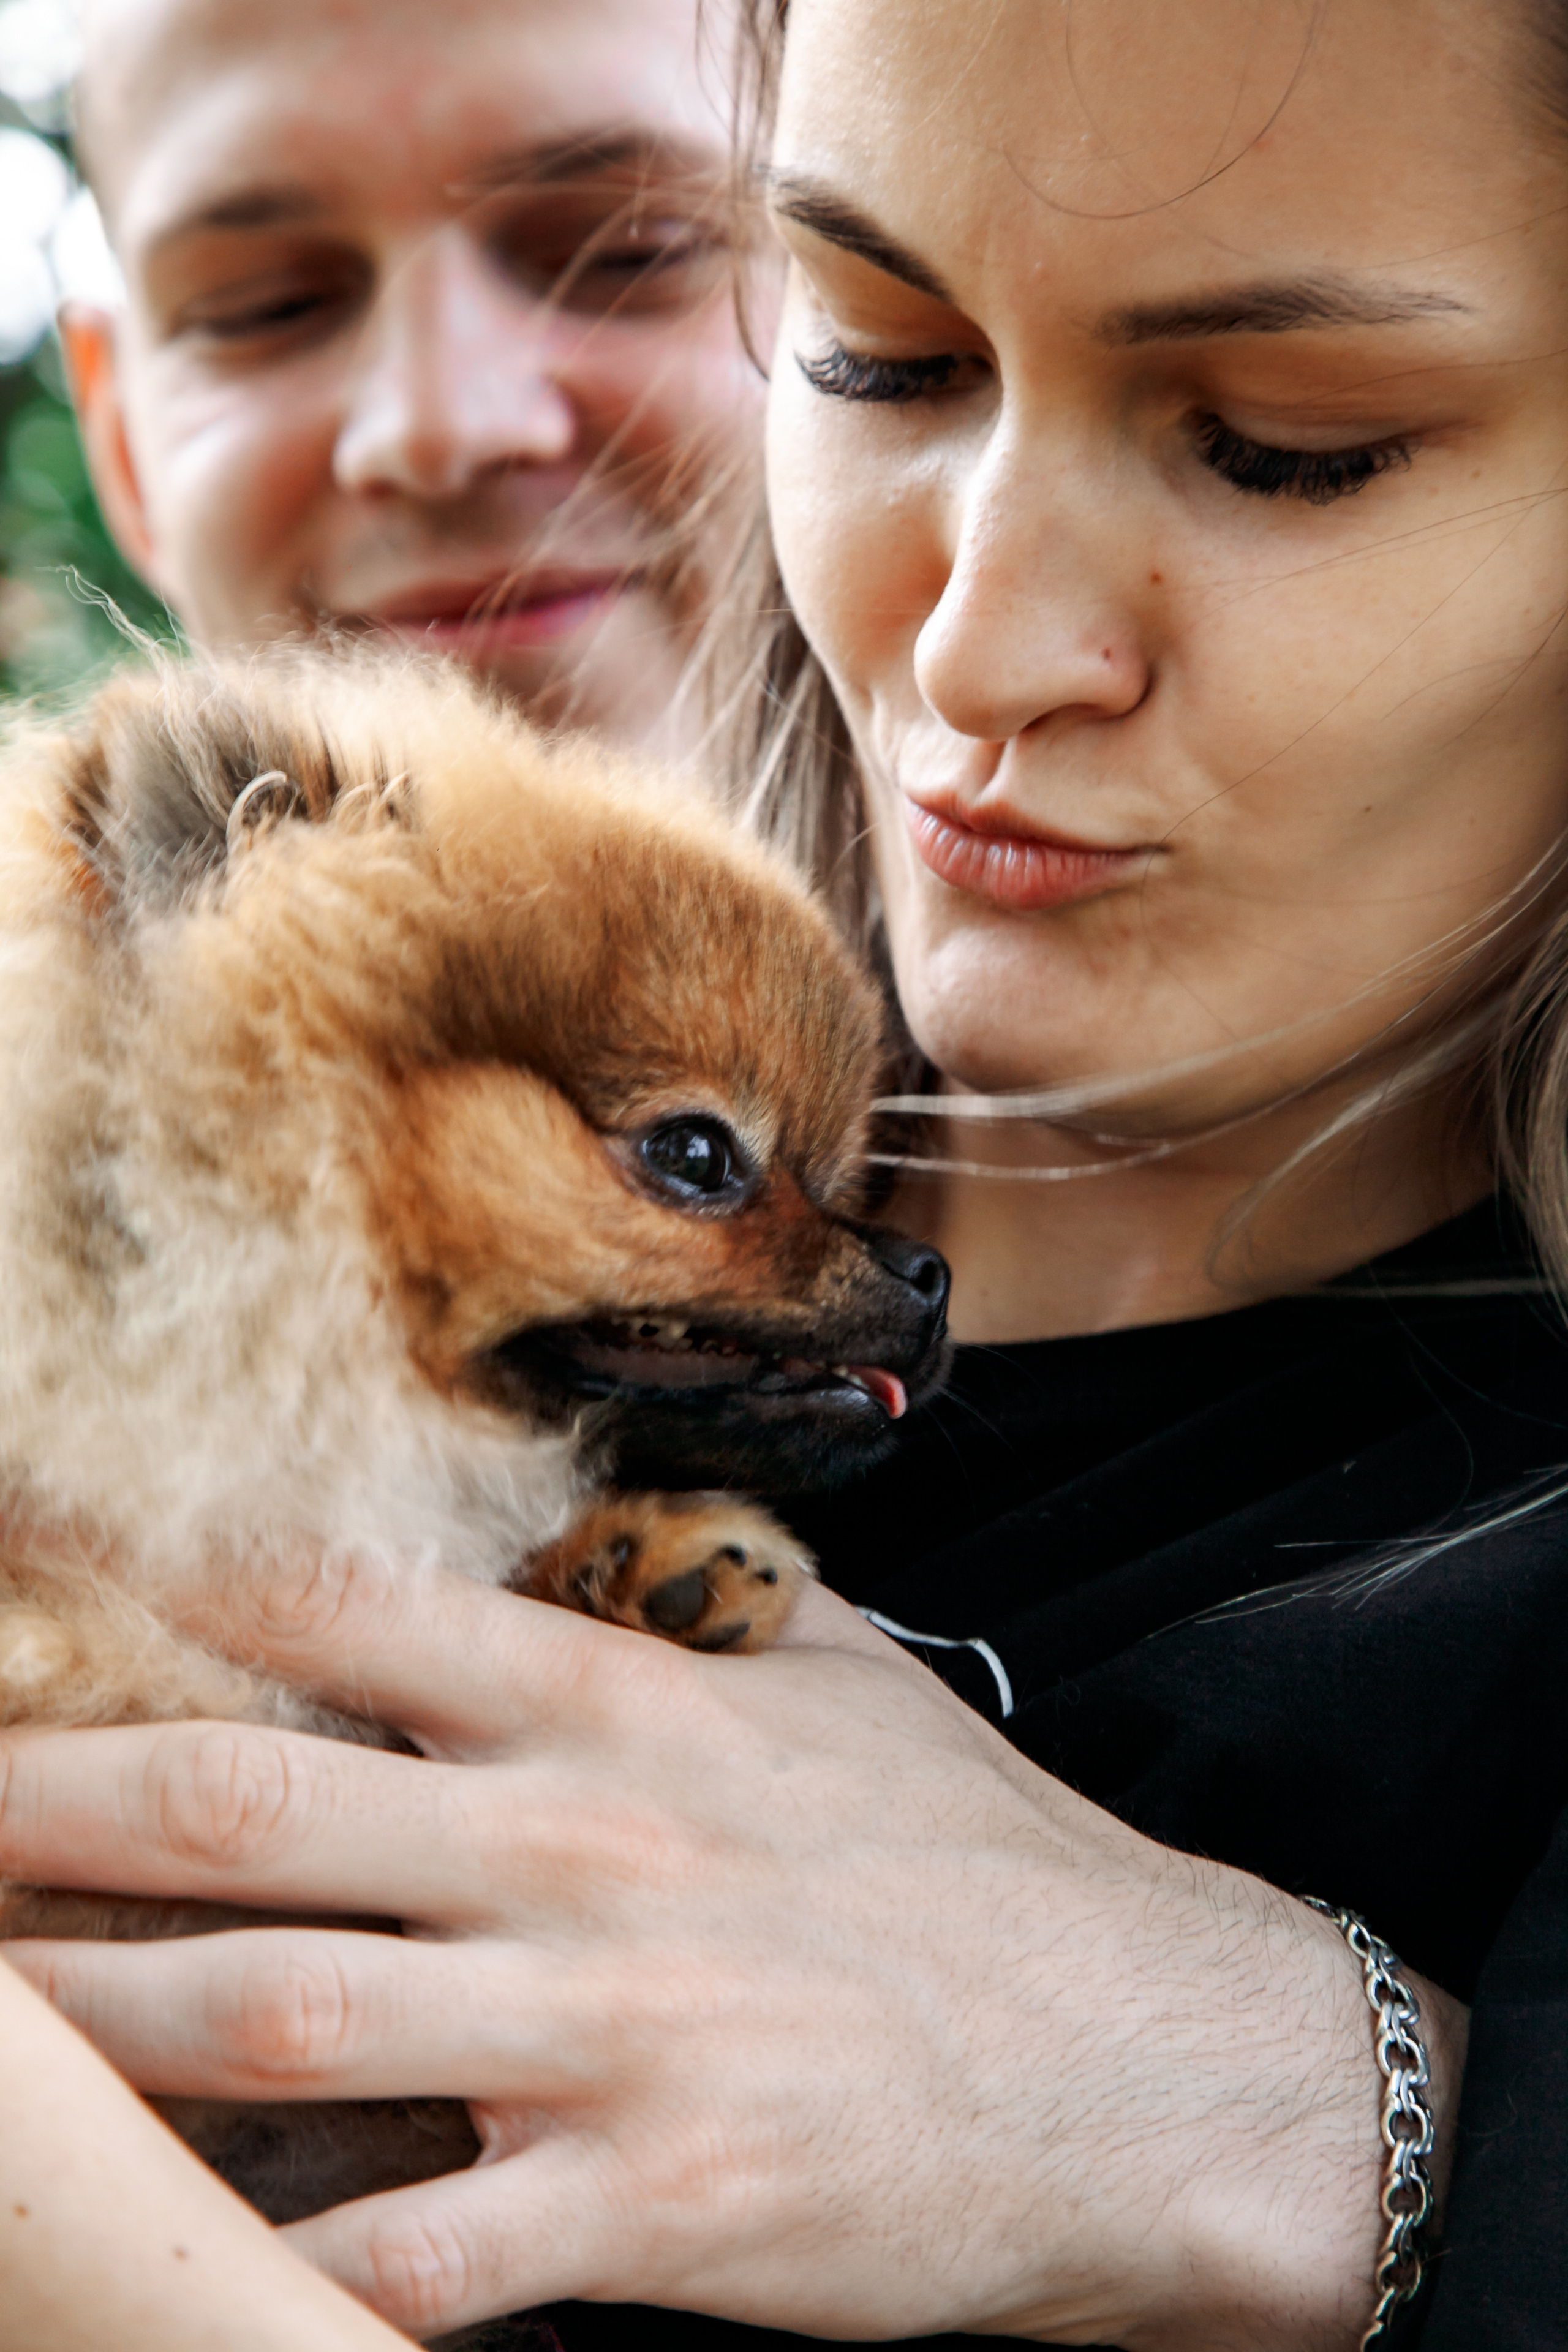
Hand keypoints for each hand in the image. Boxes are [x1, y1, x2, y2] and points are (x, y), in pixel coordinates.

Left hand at [0, 1558, 1461, 2348]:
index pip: (339, 1607)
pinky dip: (278, 2266)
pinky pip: (415, 2252)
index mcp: (622, 1700)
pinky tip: (166, 2266)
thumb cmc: (977, 1859)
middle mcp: (583, 1843)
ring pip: (273, 2021)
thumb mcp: (839, 1674)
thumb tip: (568, 1535)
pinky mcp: (657, 2207)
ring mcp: (610, 2028)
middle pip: (245, 1811)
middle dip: (41, 1804)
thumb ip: (687, 1596)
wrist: (1152, 2056)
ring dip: (91, 2027)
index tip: (35, 1561)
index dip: (161, 1576)